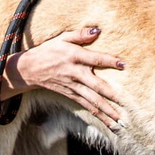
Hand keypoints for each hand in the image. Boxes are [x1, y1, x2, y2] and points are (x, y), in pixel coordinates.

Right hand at [2, 27, 124, 129]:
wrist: (28, 69)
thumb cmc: (49, 51)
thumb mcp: (62, 38)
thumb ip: (80, 34)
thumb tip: (98, 30)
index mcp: (74, 57)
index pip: (95, 59)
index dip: (109, 61)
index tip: (123, 65)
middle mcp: (75, 73)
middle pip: (95, 86)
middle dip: (110, 95)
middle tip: (125, 103)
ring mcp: (73, 87)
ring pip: (92, 101)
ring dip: (106, 112)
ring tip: (120, 122)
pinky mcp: (70, 95)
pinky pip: (86, 106)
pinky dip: (98, 115)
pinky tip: (109, 123)